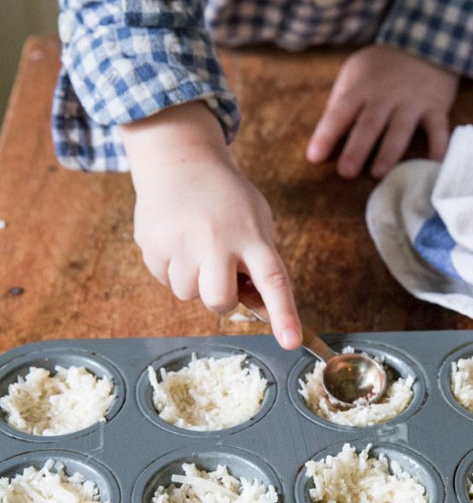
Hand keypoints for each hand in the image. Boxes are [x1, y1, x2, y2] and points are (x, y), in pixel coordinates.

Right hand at [122, 101, 301, 349]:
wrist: (179, 161)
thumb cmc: (226, 199)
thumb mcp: (255, 220)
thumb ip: (260, 263)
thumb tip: (264, 314)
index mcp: (251, 235)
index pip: (273, 280)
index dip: (284, 314)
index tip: (291, 341)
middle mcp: (217, 239)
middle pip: (219, 302)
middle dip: (220, 298)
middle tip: (218, 271)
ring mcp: (181, 241)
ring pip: (187, 294)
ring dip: (193, 280)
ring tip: (194, 244)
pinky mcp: (152, 243)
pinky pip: (163, 280)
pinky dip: (171, 268)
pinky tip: (176, 239)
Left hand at [306, 45, 459, 178]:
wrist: (426, 40)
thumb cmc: (382, 66)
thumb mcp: (355, 72)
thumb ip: (342, 100)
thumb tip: (327, 135)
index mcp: (360, 89)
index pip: (339, 113)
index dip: (326, 135)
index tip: (314, 157)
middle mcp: (385, 97)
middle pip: (369, 125)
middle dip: (357, 149)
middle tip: (345, 172)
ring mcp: (412, 102)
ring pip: (400, 129)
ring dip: (389, 152)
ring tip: (378, 173)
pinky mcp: (436, 106)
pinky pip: (438, 129)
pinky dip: (439, 146)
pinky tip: (436, 163)